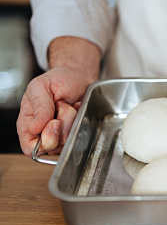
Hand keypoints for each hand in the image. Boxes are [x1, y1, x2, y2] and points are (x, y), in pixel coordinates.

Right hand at [17, 36, 100, 156]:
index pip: (29, 147)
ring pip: (68, 141)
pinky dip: (81, 121)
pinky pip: (79, 137)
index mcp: (28, 123)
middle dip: (62, 125)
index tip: (54, 122)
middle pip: (52, 146)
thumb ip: (39, 106)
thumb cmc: (58, 80)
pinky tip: (78, 110)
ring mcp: (60, 135)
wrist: (78, 77)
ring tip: (69, 106)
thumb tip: (34, 128)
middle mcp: (42, 132)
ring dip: (72, 120)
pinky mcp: (74, 134)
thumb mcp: (41, 85)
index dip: (43, 141)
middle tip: (61, 106)